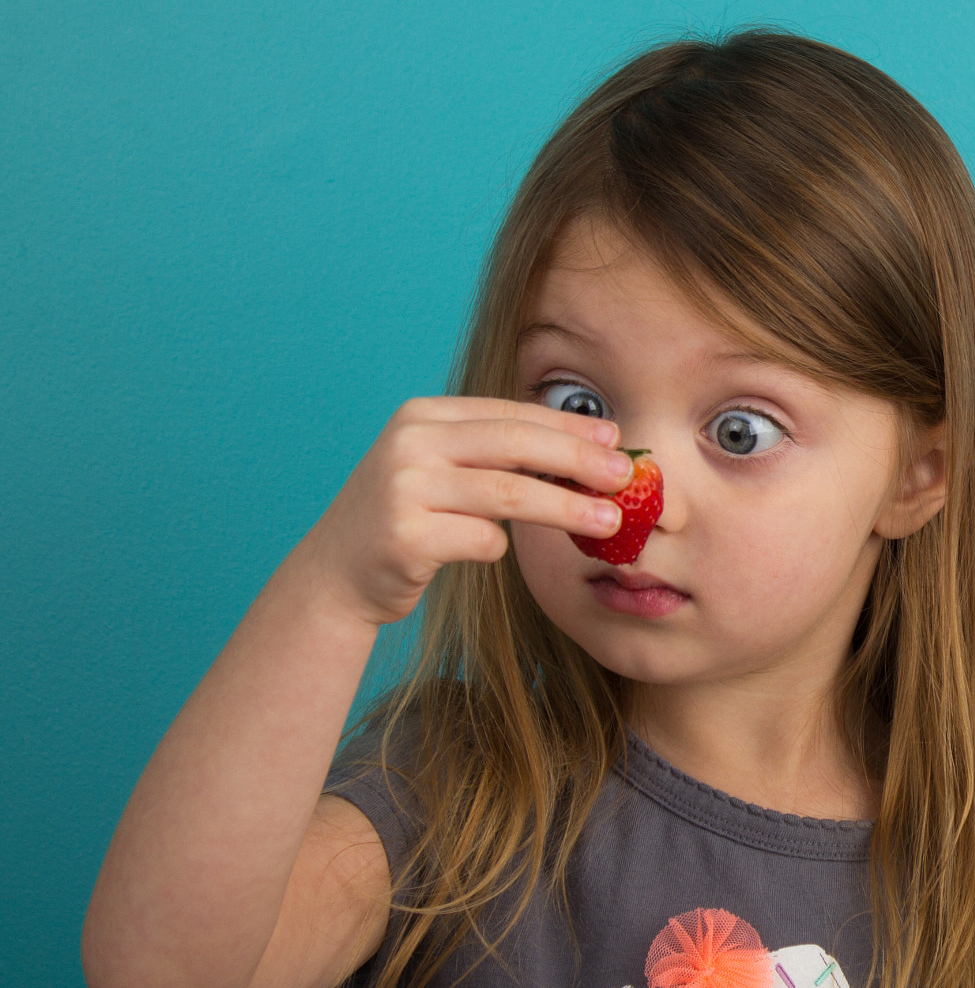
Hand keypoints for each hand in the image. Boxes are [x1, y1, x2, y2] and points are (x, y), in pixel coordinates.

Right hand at [296, 396, 632, 626]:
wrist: (336, 574)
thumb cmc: (408, 519)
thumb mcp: (442, 470)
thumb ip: (497, 455)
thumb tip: (590, 449)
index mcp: (423, 416)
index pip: (510, 413)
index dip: (568, 426)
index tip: (616, 438)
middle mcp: (410, 443)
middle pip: (515, 445)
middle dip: (579, 460)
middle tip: (624, 476)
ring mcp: (403, 488)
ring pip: (508, 494)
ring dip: (567, 508)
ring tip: (609, 521)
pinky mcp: (404, 537)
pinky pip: (481, 540)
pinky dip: (497, 546)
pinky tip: (492, 550)